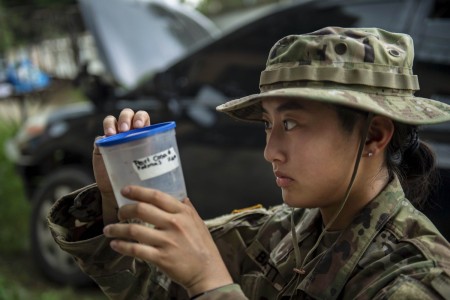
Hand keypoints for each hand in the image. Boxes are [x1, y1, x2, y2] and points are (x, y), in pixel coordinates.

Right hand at [93, 108, 149, 223]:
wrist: (122, 190)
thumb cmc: (140, 177)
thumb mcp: (151, 166)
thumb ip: (157, 160)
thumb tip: (172, 160)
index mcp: (143, 132)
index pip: (142, 117)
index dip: (141, 118)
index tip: (140, 127)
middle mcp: (128, 131)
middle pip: (127, 114)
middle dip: (126, 118)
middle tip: (126, 129)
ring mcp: (114, 136)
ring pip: (111, 120)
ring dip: (112, 123)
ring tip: (113, 134)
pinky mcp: (102, 144)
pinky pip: (100, 135)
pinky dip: (102, 135)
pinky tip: (106, 140)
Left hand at [103, 185, 232, 296]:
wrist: (207, 271)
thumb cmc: (203, 246)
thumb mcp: (198, 222)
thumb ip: (188, 209)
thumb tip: (181, 197)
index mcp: (182, 213)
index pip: (157, 196)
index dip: (138, 191)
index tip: (125, 190)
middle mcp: (174, 224)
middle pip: (141, 209)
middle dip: (124, 210)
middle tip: (119, 213)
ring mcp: (167, 241)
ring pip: (134, 230)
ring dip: (116, 229)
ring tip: (108, 230)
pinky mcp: (161, 258)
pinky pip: (135, 249)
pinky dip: (122, 246)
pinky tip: (115, 244)